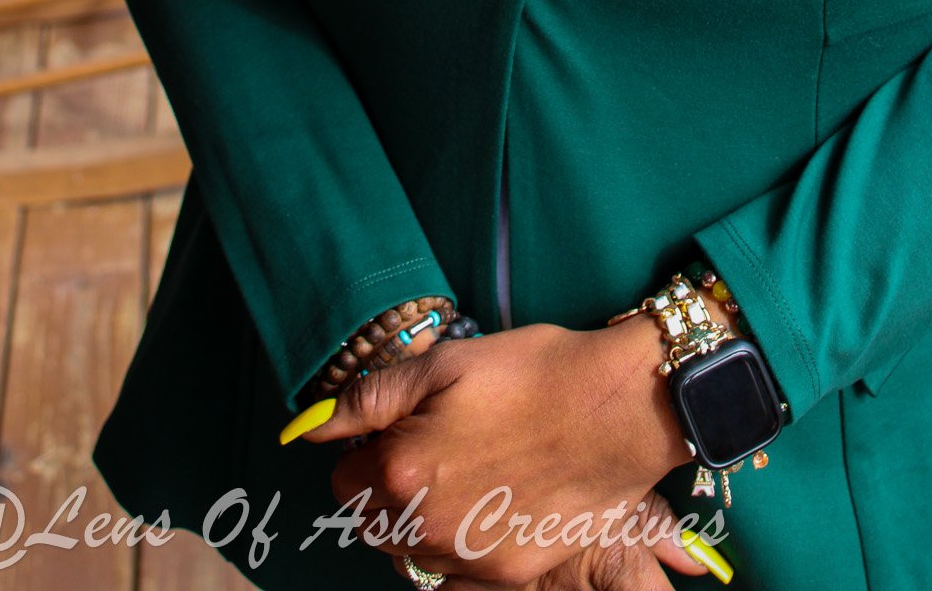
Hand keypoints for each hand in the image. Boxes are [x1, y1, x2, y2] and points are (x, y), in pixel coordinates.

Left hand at [288, 315, 725, 585]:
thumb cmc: (535, 372)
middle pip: (373, 524)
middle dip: (387, 489)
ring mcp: (471, 557)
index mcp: (402, 470)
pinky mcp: (512, 572)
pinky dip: (461, 545)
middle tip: (432, 447)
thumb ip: (369, 399)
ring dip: (421, 520)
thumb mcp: (446, 363)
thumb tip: (310, 427)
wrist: (621, 405)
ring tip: (464, 470)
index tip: (401, 426)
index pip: (343, 480)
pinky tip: (492, 501)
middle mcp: (427, 527)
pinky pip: (459, 574)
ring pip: (413, 553)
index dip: (368, 449)